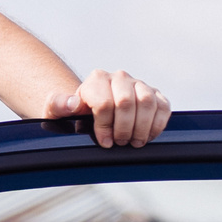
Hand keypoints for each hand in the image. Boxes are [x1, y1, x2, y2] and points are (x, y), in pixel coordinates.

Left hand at [47, 69, 170, 147]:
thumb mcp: (57, 110)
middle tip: (120, 143)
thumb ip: (58, 105)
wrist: (92, 107)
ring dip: (142, 127)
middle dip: (123, 129)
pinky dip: (158, 124)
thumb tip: (72, 104)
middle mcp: (119, 78)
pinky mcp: (155, 94)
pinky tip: (148, 136)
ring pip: (147, 103)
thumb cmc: (74, 111)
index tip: (104, 141)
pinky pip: (163, 106)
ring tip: (134, 142)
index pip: (104, 103)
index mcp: (96, 79)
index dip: (105, 127)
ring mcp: (138, 84)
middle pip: (126, 103)